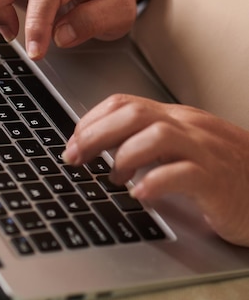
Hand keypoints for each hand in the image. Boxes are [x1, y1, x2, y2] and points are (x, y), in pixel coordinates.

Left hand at [62, 94, 248, 245]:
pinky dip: (155, 182)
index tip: (72, 141)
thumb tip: (101, 147)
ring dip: (124, 156)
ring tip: (113, 179)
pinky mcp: (217, 180)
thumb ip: (149, 142)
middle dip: (94, 134)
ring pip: (156, 136)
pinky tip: (140, 195)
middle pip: (133, 114)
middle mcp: (188, 127)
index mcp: (176, 118)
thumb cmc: (226, 171)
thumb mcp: (184, 147)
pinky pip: (183, 173)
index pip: (124, 103)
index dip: (91, 120)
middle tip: (75, 158)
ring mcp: (205, 150)